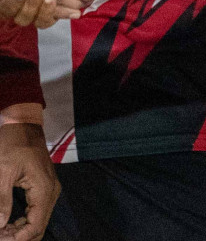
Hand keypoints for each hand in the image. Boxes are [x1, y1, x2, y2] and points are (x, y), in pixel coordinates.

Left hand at [0, 122, 57, 240]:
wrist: (23, 126)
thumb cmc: (13, 144)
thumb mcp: (3, 171)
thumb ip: (2, 199)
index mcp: (44, 189)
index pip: (36, 225)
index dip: (17, 238)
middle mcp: (51, 193)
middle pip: (39, 227)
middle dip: (19, 237)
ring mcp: (48, 191)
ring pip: (38, 222)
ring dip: (19, 231)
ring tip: (0, 231)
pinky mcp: (43, 189)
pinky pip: (36, 212)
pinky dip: (22, 222)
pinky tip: (7, 223)